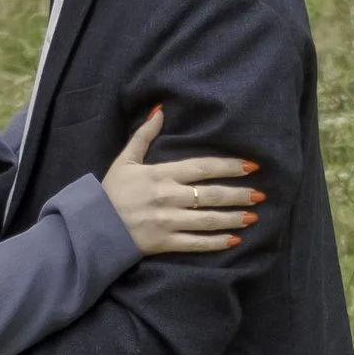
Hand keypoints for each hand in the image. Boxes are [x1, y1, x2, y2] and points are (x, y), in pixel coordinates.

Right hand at [101, 105, 262, 255]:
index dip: (229, 166)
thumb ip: (144, 136)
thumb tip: (160, 111)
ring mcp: (168, 221)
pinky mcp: (165, 243)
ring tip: (253, 215)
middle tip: (260, 194)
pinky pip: (196, 243)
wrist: (93, 227)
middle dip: (238, 194)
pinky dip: (216, 243)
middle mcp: (168, 197)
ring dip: (233, 217)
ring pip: (208, 220)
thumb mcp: (125, 160)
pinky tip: (234, 240)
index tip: (251, 166)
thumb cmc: (111, 192)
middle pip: (211, 194)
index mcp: (161, 175)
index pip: (202, 168)